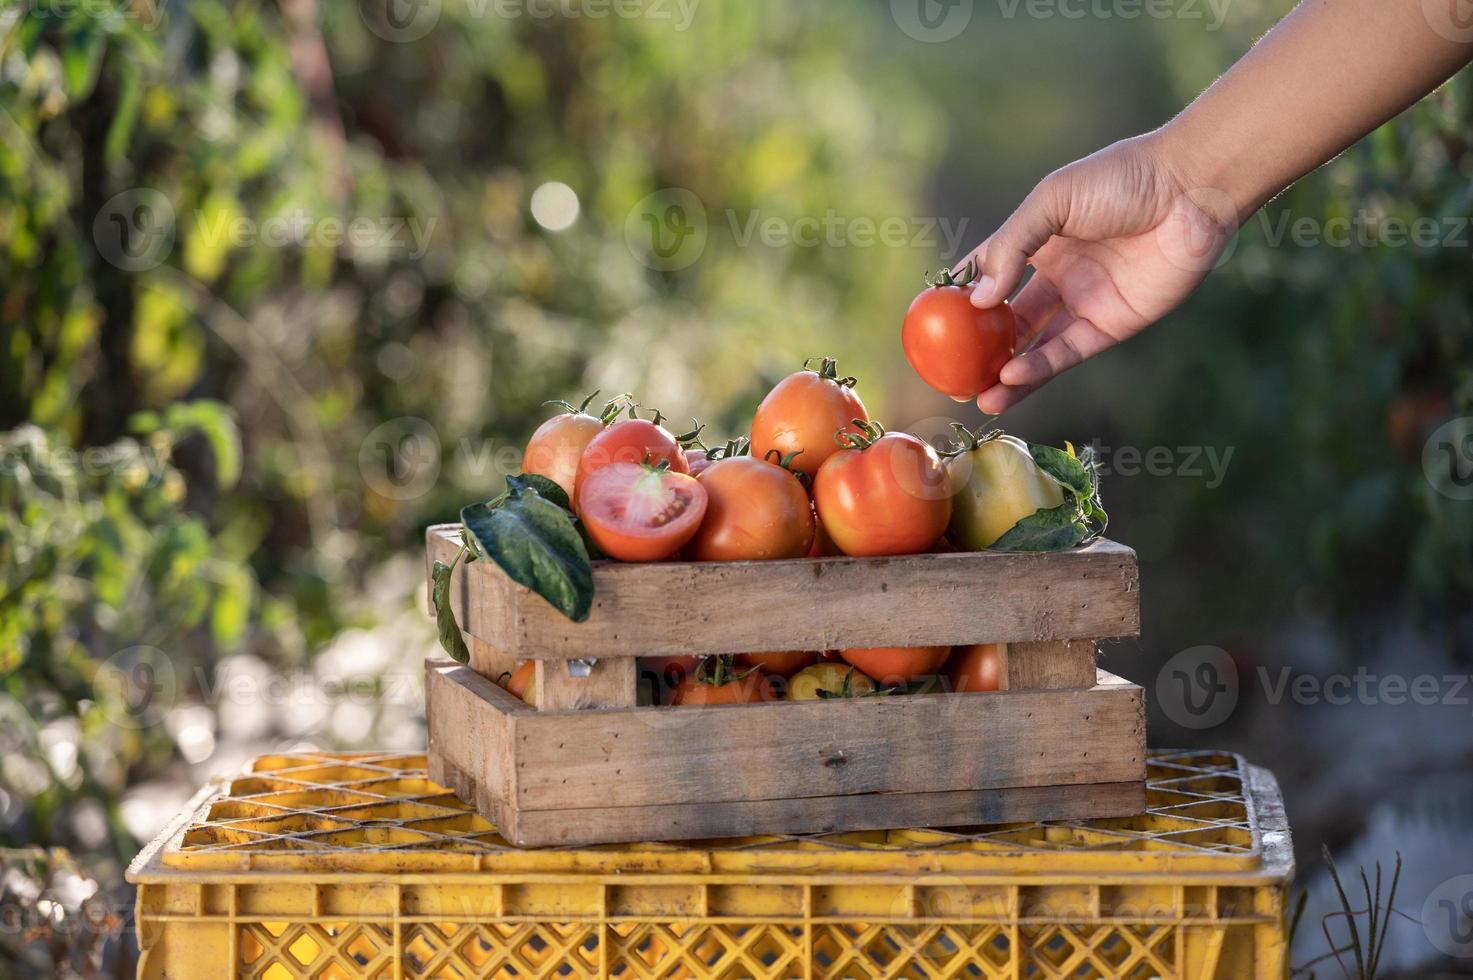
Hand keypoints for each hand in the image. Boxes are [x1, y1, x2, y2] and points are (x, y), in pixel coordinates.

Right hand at [956, 134, 1237, 413]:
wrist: (1190, 190)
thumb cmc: (1121, 180)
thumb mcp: (1051, 202)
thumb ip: (1012, 247)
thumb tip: (977, 300)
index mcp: (1040, 241)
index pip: (991, 274)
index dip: (962, 298)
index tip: (931, 322)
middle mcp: (1059, 276)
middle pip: (1010, 322)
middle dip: (980, 350)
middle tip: (951, 375)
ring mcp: (1084, 303)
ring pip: (1035, 347)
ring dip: (1006, 374)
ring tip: (976, 396)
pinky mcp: (1111, 325)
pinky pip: (1066, 353)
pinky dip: (1039, 368)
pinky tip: (1011, 377)